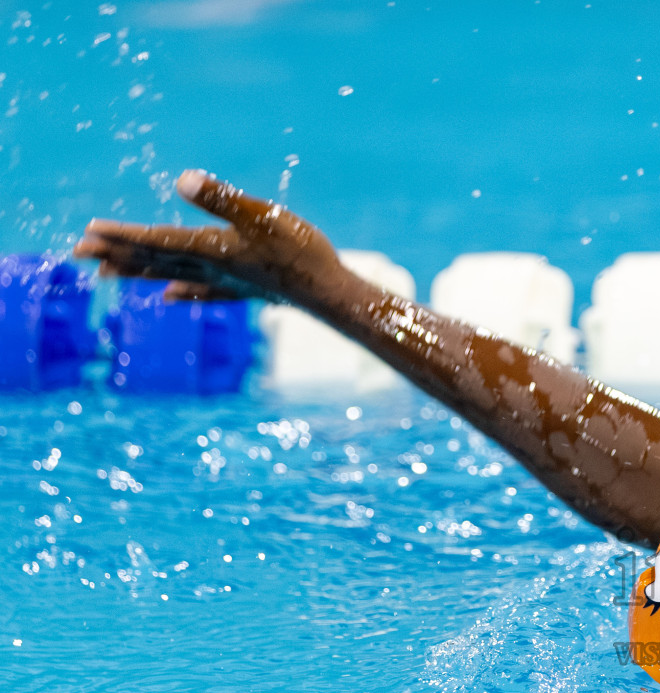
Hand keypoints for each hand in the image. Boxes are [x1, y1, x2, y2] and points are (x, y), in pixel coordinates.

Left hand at [73, 169, 343, 304]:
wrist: (331, 294)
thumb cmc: (302, 253)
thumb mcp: (264, 215)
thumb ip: (222, 198)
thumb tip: (182, 179)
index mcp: (211, 248)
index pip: (156, 240)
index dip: (122, 236)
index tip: (88, 233)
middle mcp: (211, 268)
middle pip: (155, 260)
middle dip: (116, 253)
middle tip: (78, 252)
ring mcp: (227, 282)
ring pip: (171, 276)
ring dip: (137, 272)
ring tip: (105, 273)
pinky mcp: (245, 289)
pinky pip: (203, 291)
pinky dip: (181, 292)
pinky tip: (168, 296)